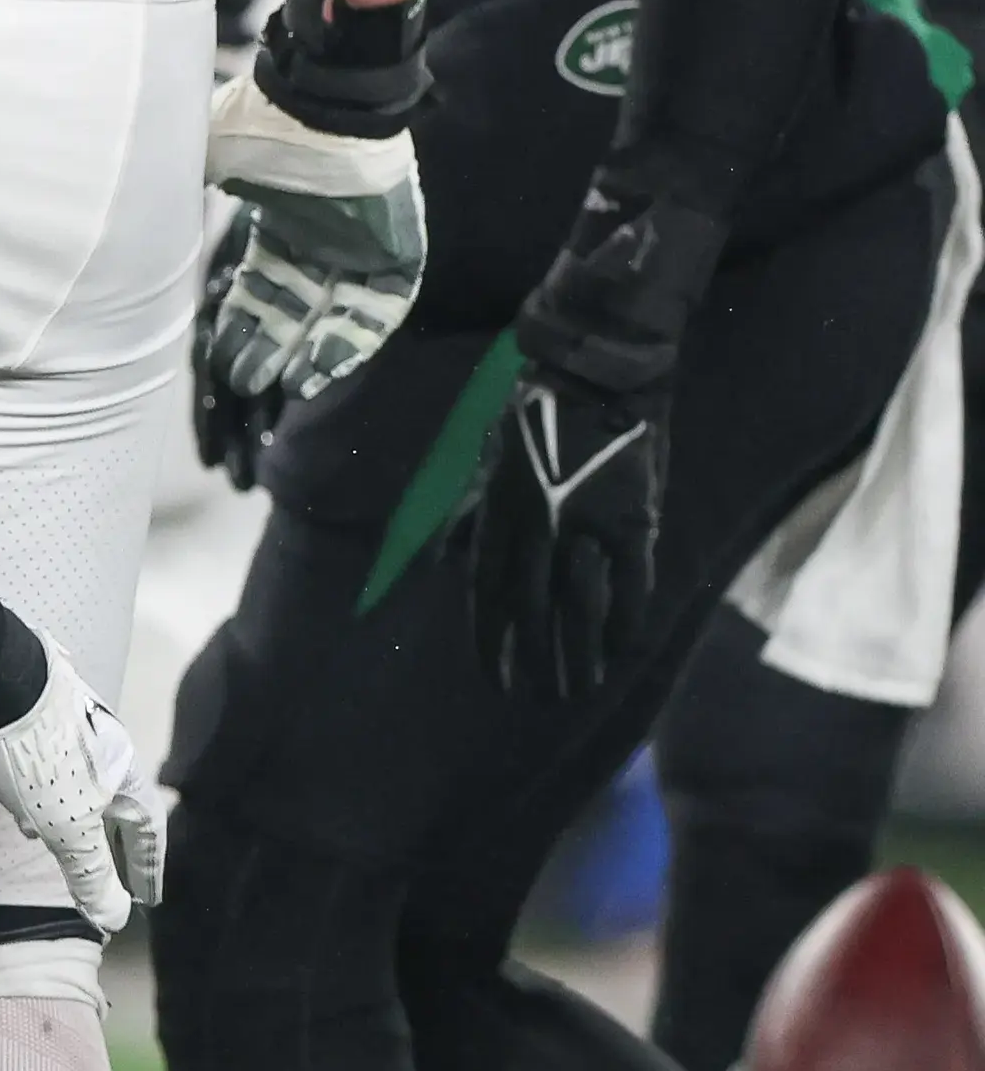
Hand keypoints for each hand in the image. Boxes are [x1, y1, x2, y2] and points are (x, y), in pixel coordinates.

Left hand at [0, 639, 164, 932]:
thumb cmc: (38, 760)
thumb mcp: (68, 828)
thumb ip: (92, 874)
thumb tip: (116, 920)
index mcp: (125, 778)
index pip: (149, 832)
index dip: (147, 869)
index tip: (148, 900)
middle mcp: (107, 754)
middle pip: (119, 811)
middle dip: (113, 850)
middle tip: (113, 884)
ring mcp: (73, 737)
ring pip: (84, 793)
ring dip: (78, 828)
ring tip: (65, 857)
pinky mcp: (40, 728)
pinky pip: (54, 778)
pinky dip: (47, 806)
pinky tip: (24, 817)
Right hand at [194, 69, 425, 485]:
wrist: (322, 105)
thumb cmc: (260, 131)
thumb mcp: (203, 171)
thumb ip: (174, 202)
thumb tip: (124, 231)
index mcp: (281, 220)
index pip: (263, 286)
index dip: (244, 326)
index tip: (222, 360)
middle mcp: (322, 235)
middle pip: (296, 307)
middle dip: (270, 348)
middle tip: (246, 383)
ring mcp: (362, 240)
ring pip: (338, 312)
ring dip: (314, 352)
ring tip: (288, 387)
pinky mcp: (398, 244)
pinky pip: (383, 304)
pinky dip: (357, 337)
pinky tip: (324, 364)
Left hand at [467, 372, 663, 698]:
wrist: (598, 372)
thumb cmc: (538, 415)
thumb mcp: (489, 466)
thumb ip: (468, 517)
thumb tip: (438, 559)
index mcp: (499, 515)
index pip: (485, 593)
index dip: (489, 640)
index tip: (494, 677)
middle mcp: (535, 527)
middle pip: (529, 609)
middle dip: (531, 659)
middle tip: (536, 698)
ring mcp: (585, 525)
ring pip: (576, 603)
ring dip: (577, 652)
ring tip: (579, 689)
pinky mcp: (632, 518)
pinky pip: (630, 580)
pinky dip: (627, 617)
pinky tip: (625, 650)